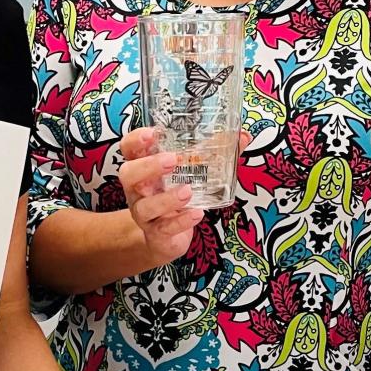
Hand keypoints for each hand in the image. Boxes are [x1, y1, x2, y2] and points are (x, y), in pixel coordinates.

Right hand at [118, 127, 202, 266]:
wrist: (166, 237)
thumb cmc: (175, 195)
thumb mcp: (190, 172)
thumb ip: (215, 153)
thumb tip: (242, 136)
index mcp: (144, 168)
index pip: (129, 149)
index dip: (136, 140)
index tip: (153, 133)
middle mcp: (139, 189)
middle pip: (128, 174)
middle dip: (148, 166)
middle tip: (172, 160)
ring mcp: (145, 212)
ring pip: (145, 206)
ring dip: (166, 198)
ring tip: (188, 190)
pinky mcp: (156, 233)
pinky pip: (164, 228)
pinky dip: (180, 221)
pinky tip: (196, 213)